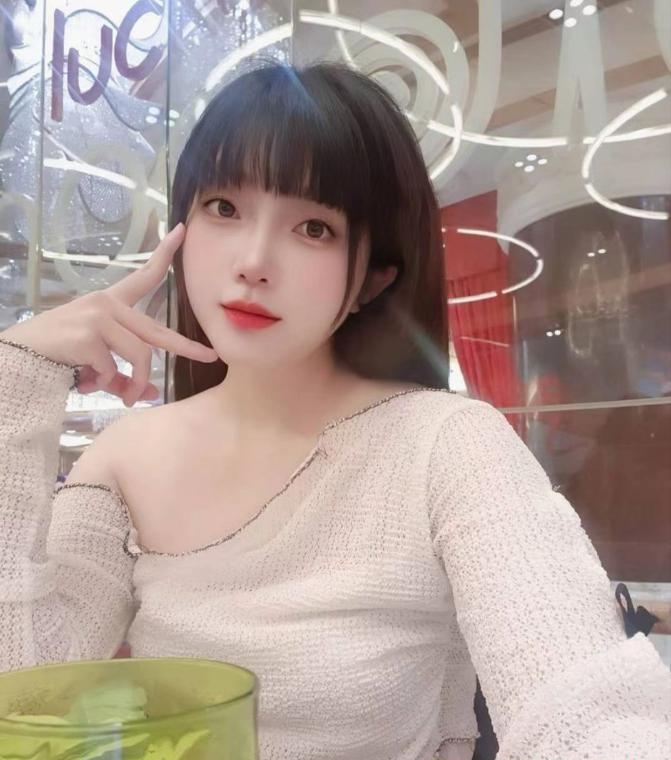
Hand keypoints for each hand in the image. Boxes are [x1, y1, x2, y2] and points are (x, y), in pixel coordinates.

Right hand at [0, 223, 217, 406]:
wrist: (20, 358)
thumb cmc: (60, 356)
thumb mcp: (97, 363)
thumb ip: (125, 376)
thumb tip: (150, 395)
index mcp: (111, 304)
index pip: (143, 276)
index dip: (164, 254)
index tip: (180, 230)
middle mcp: (108, 304)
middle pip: (157, 332)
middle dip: (186, 347)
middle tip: (210, 355)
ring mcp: (99, 316)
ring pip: (140, 356)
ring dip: (132, 384)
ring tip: (121, 397)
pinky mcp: (90, 334)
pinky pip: (113, 368)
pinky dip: (103, 383)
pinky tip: (84, 381)